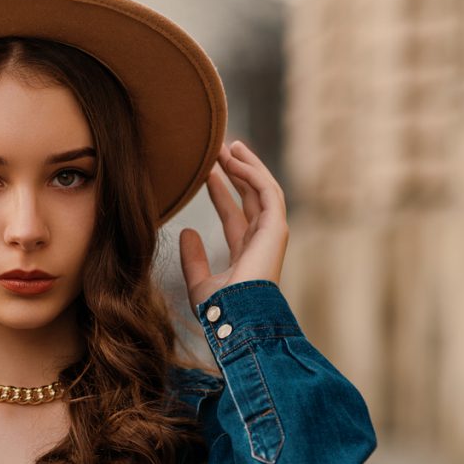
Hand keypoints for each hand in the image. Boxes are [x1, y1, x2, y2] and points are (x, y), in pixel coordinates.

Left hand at [179, 141, 288, 308]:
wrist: (236, 318)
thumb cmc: (220, 310)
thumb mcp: (199, 282)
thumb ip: (193, 258)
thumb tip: (186, 232)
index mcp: (246, 253)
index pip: (234, 214)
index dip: (221, 192)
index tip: (206, 173)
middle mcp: (262, 241)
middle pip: (251, 197)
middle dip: (236, 172)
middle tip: (218, 149)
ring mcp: (272, 234)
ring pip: (262, 189)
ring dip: (246, 166)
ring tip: (228, 145)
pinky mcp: (277, 228)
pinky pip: (267, 191)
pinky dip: (253, 173)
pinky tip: (235, 160)